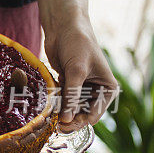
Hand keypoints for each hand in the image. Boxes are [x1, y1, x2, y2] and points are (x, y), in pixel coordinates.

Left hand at [43, 13, 117, 132]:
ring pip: (70, 109)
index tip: (63, 125)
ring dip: (60, 112)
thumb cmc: (77, 45)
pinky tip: (46, 104)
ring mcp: (80, 89)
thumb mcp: (76, 71)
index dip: (78, 122)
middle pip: (81, 115)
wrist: (64, 27)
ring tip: (49, 113)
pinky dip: (55, 103)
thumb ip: (72, 96)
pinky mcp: (66, 84)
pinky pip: (61, 100)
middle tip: (54, 124)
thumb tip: (67, 120)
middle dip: (68, 119)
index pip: (93, 115)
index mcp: (107, 89)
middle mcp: (96, 91)